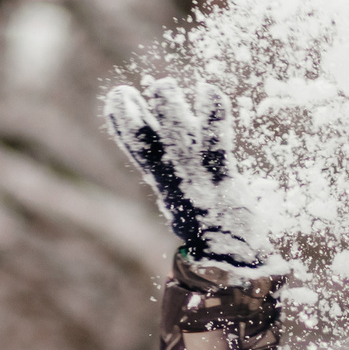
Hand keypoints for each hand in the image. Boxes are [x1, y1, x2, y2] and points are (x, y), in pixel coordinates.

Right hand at [105, 78, 264, 267]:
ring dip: (167, 110)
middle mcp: (174, 179)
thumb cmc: (213, 229)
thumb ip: (181, 176)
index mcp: (165, 183)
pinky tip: (208, 89)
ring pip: (175, 138)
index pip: (138, 148)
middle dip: (137, 114)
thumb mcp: (188, 201)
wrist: (231, 264)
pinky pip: (214, 142)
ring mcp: (196, 179)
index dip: (123, 122)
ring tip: (164, 85)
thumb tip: (172, 151)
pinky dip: (211, 115)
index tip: (117, 97)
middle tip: (139, 89)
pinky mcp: (221, 179)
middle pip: (148, 141)